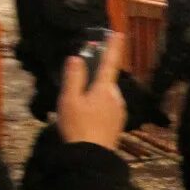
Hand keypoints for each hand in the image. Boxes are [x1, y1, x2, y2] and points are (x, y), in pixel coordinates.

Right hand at [56, 31, 126, 150]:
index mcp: (105, 89)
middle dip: (93, 81)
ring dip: (94, 97)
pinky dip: (97, 108)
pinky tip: (86, 120)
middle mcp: (117, 97)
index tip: (119, 33)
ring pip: (105, 96)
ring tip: (77, 111)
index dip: (113, 47)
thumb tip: (77, 57)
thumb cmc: (78, 126)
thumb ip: (74, 78)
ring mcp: (120, 110)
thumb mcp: (69, 100)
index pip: (110, 62)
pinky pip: (107, 108)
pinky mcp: (119, 122)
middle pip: (105, 81)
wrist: (91, 156)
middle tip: (75, 94)